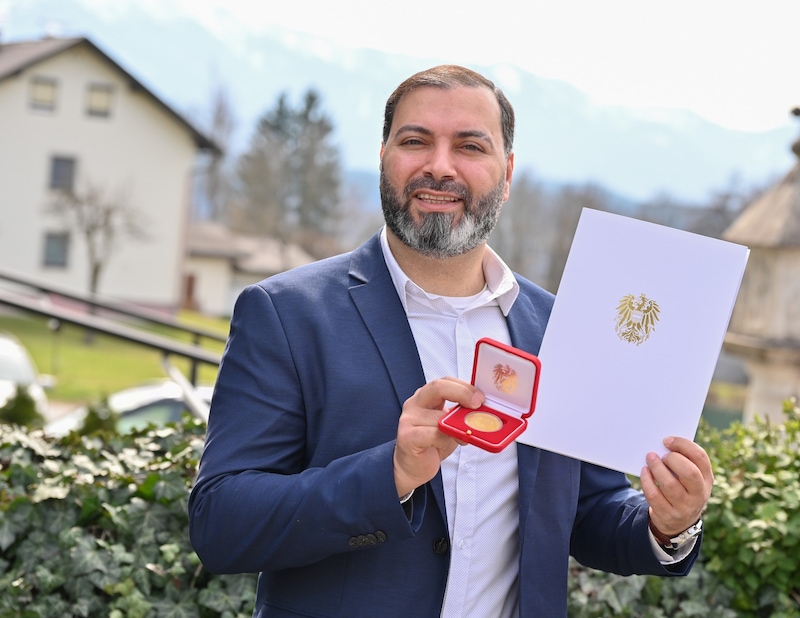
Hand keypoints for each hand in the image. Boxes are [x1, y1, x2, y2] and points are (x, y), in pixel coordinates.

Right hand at [393, 377, 483, 497]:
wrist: (412, 468)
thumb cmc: (432, 445)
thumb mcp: (449, 426)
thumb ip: (460, 416)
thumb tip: (484, 413)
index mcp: (426, 397)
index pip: (446, 381)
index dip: (465, 387)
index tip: (480, 398)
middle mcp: (415, 403)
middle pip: (438, 388)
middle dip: (462, 393)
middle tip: (477, 405)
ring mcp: (409, 419)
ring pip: (440, 416)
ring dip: (457, 428)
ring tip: (463, 437)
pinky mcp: (408, 436)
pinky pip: (435, 434)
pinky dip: (446, 440)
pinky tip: (443, 446)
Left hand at [640, 436, 713, 535]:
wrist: (679, 522)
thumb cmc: (682, 489)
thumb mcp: (690, 479)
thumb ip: (683, 462)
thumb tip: (664, 444)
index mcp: (707, 479)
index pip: (700, 457)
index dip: (683, 445)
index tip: (667, 440)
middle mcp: (699, 494)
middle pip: (689, 472)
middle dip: (672, 459)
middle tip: (660, 455)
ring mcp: (685, 507)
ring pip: (670, 485)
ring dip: (656, 468)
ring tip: (650, 458)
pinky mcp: (668, 515)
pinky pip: (654, 496)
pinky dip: (647, 481)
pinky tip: (645, 472)